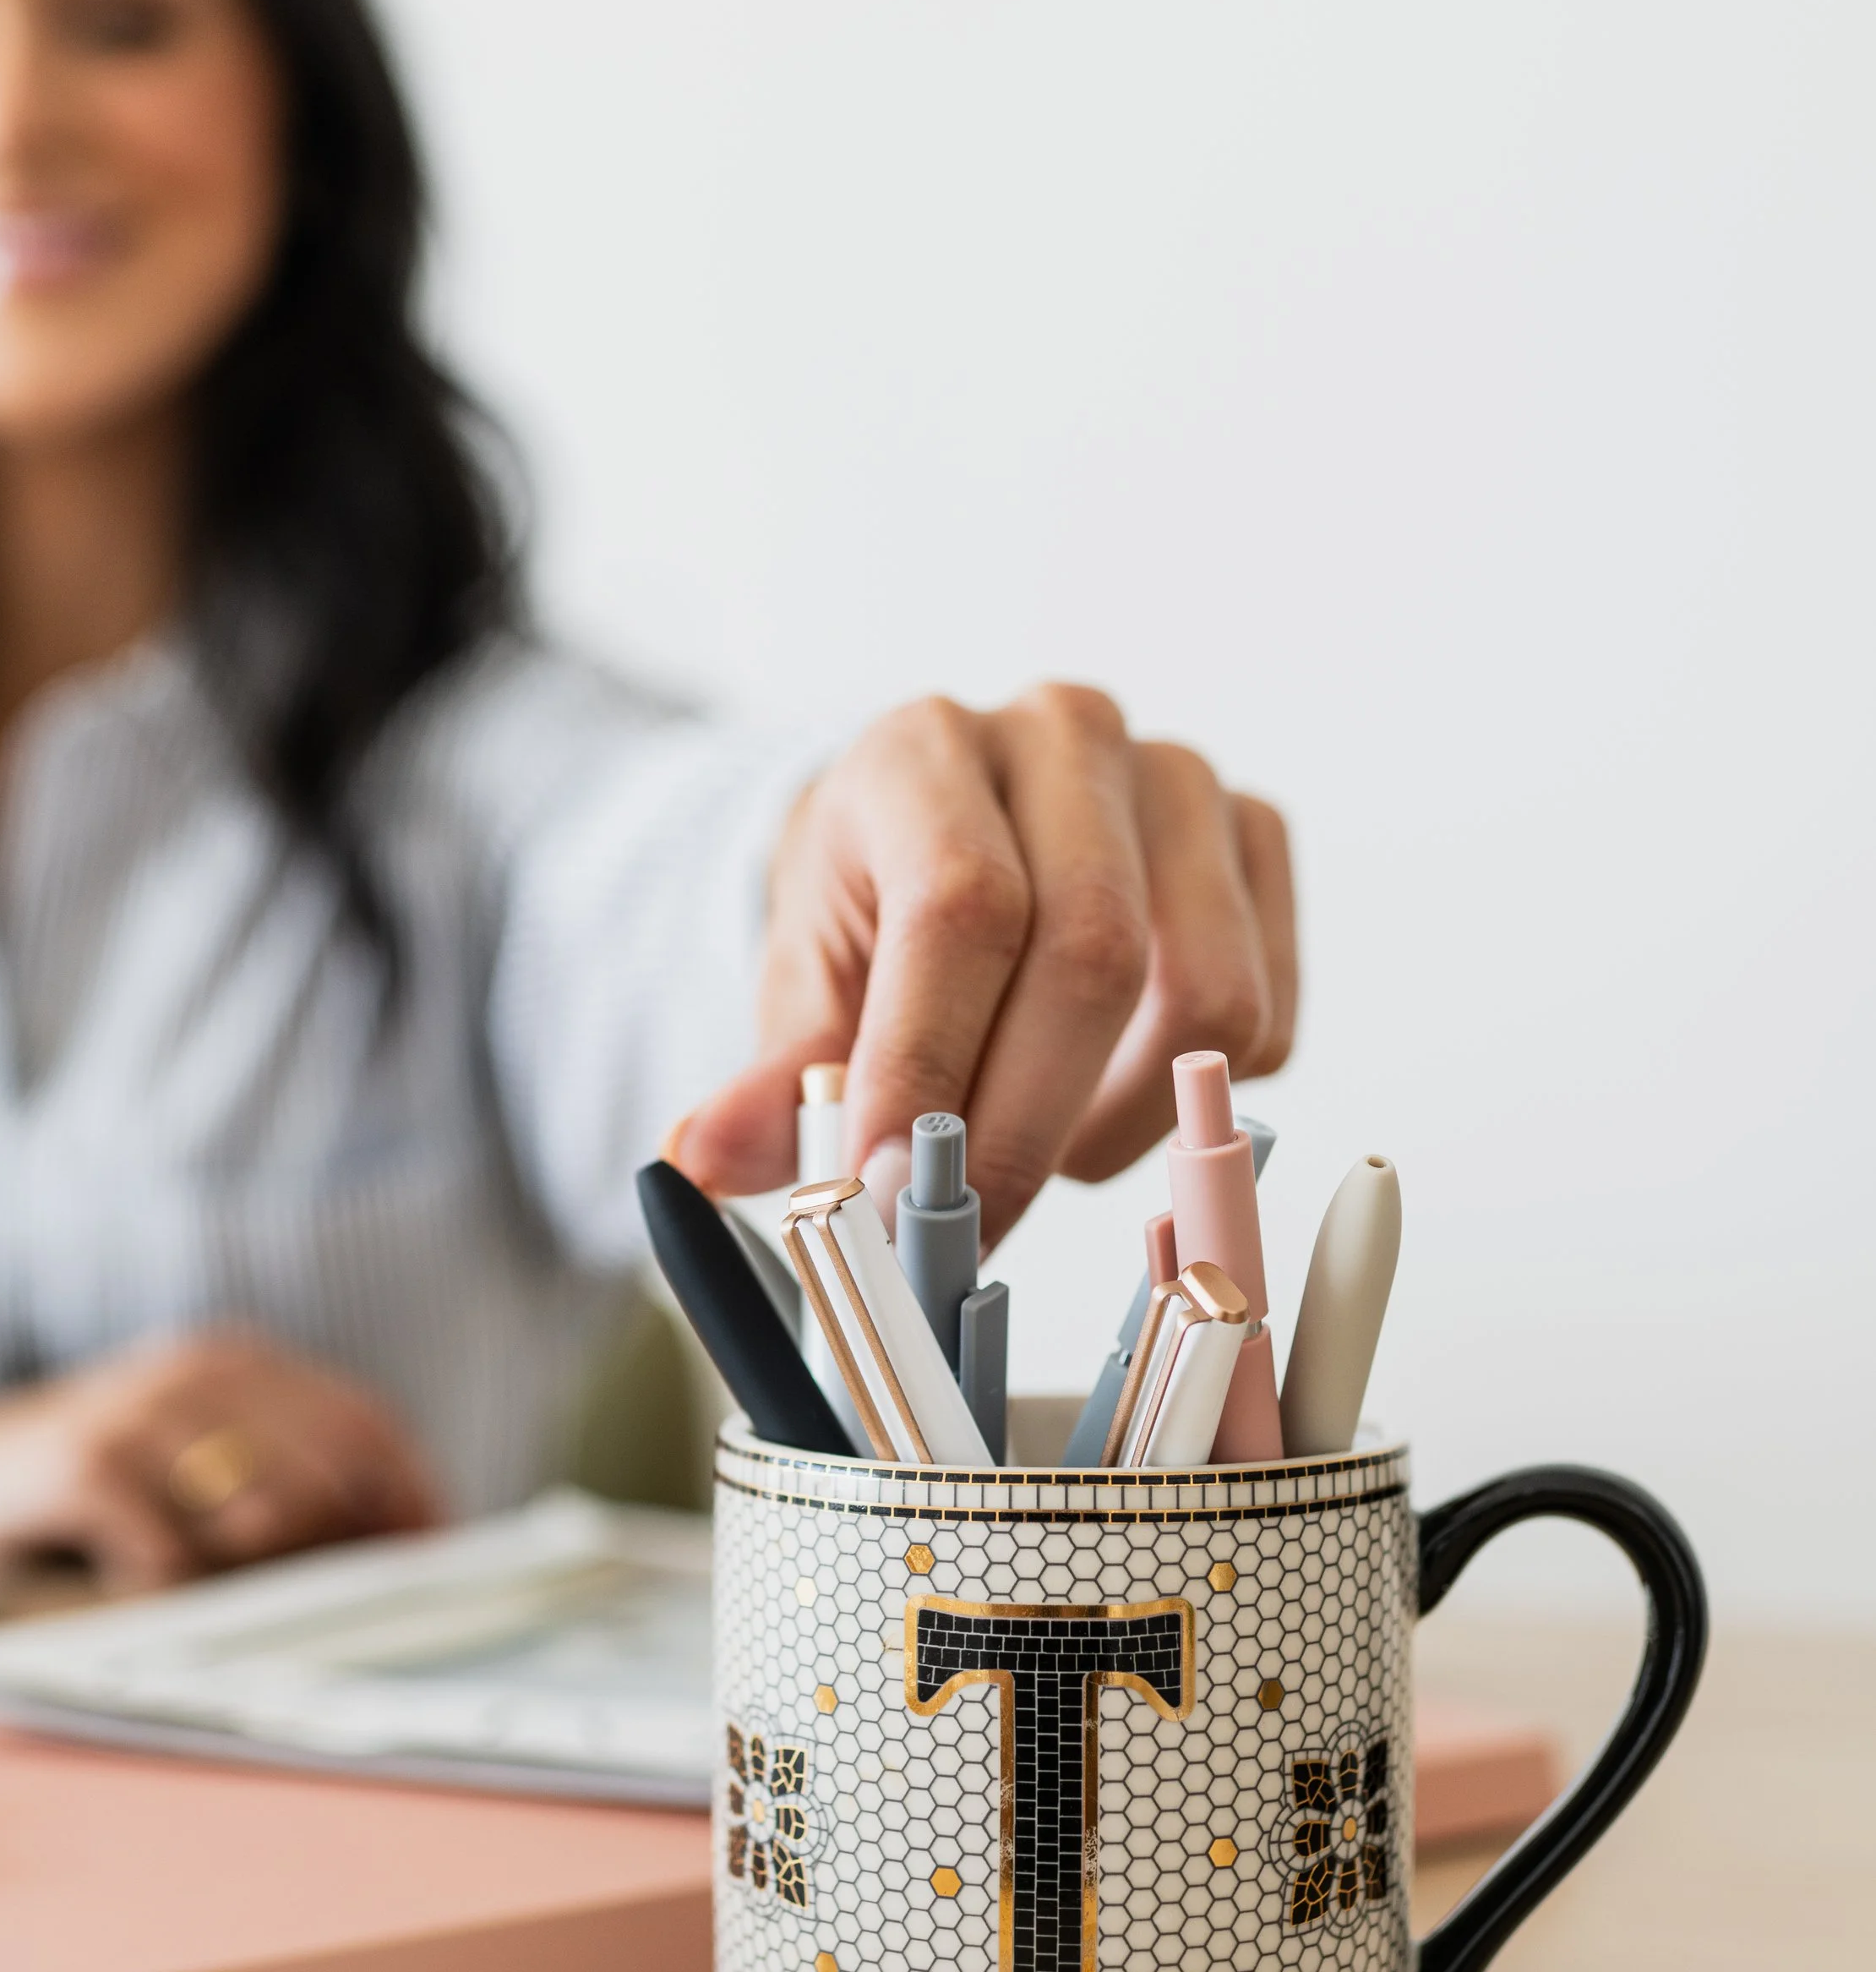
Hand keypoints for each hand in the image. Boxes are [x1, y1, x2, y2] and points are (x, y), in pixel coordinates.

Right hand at [0, 1329, 442, 1580]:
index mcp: (236, 1360)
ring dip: (247, 1573)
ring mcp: (140, 1412)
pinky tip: (131, 1582)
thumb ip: (279, 1481)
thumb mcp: (191, 1462)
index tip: (436, 1554)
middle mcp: (197, 1371)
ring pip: (260, 1516)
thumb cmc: (89, 1484)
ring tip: (200, 1581)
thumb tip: (390, 1538)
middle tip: (326, 1601)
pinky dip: (167, 1590)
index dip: (408, 1492)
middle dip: (337, 1547)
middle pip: (327, 1471)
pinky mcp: (89, 1464)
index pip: (362, 1420)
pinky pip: (174, 1556)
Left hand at [673, 684, 1295, 1249]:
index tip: (899, 1194)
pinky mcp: (1256, 837)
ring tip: (1042, 1149)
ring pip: (1206, 995)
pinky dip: (1191, 1096)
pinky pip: (1266, 1011)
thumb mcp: (801, 984)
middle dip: (1029, 1127)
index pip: (961, 909)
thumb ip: (771, 1080)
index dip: (934, 1065)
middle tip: (972, 1234)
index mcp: (925, 751)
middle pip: (1095, 954)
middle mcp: (1066, 737)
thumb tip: (704, 1156)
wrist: (941, 835)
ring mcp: (1180, 779)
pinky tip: (1105, 1098)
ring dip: (1123, 1121)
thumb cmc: (871, 915)